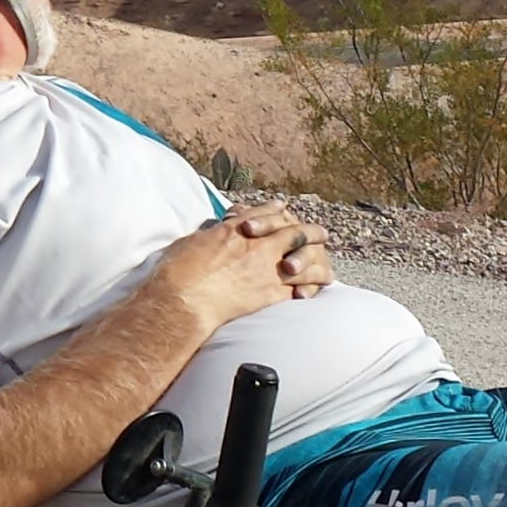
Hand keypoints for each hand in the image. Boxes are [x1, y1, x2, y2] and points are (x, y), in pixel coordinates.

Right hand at [144, 206, 332, 335]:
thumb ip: (209, 236)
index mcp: (235, 229)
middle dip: (308, 231)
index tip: (282, 208)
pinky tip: (313, 291)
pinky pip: (296, 287)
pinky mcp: (270, 293)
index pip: (262, 213)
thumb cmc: (179, 271)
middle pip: (291, 231)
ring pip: (302, 260)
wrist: (185, 298)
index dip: (274, 210)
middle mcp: (256, 244)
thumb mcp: (192, 242)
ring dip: (316, 262)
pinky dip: (307, 288)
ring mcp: (266, 269)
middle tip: (321, 233)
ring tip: (327, 268)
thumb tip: (212, 234)